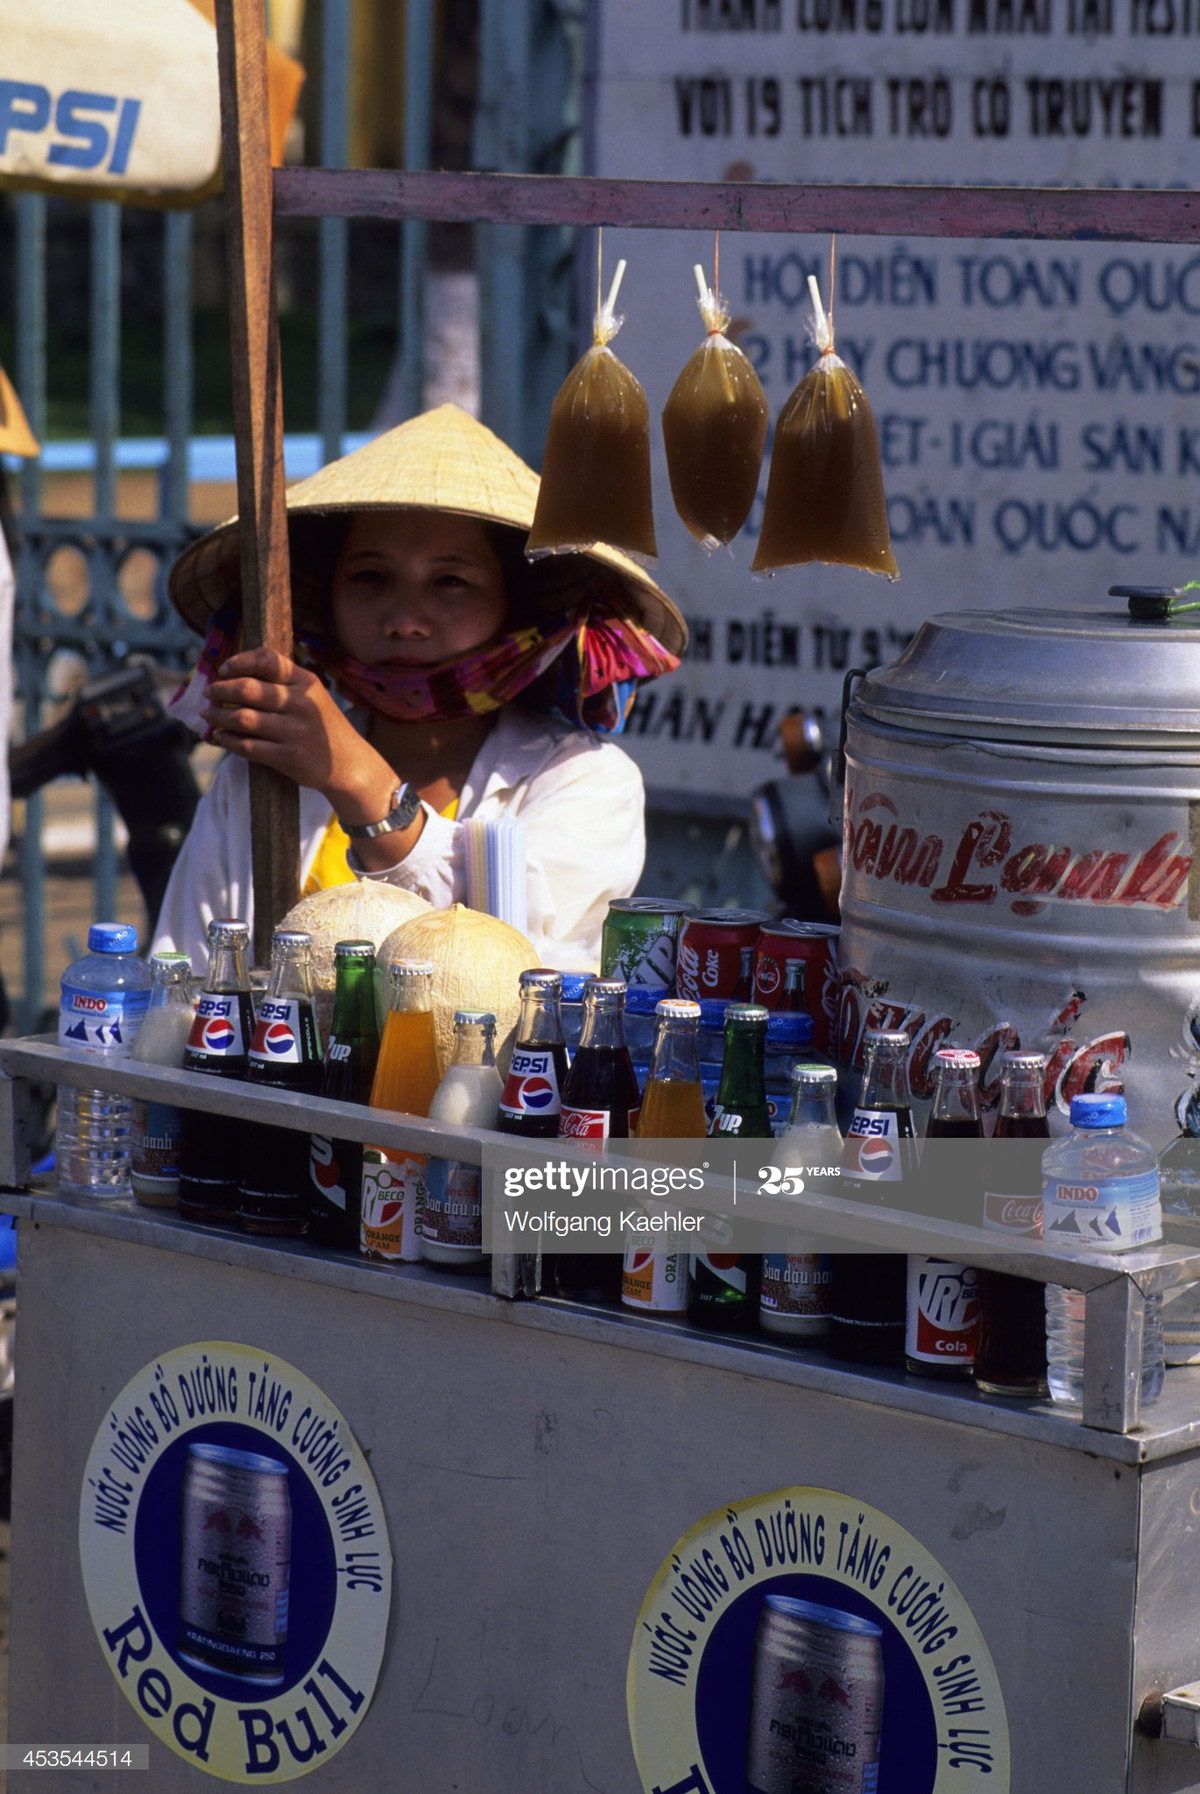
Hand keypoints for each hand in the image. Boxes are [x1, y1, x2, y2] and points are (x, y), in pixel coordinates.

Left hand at [203, 647, 397, 823]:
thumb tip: (234, 676)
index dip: (240, 662)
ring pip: (243, 718)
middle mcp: (302, 704)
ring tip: (208, 715)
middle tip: (209, 693)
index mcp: (307, 683)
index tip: (224, 669)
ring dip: (218, 716)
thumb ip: (284, 685)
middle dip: (221, 689)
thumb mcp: (314, 697)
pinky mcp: (288, 757)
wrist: (349, 764)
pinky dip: (227, 740)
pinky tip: (220, 736)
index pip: (268, 660)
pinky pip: (247, 746)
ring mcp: (295, 731)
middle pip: (248, 689)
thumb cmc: (323, 727)